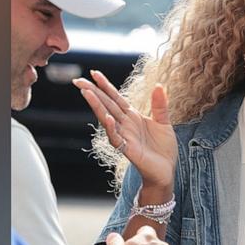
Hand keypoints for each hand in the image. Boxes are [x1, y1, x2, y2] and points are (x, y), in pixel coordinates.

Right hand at [74, 72, 175, 190]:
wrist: (166, 171)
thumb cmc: (163, 149)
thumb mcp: (164, 123)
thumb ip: (159, 105)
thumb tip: (158, 85)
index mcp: (132, 116)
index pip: (115, 97)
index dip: (105, 85)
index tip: (94, 73)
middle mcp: (125, 125)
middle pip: (106, 105)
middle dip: (92, 92)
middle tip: (78, 81)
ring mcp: (125, 136)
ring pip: (107, 119)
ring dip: (97, 106)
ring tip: (87, 93)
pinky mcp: (128, 150)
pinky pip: (117, 138)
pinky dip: (112, 128)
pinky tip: (108, 118)